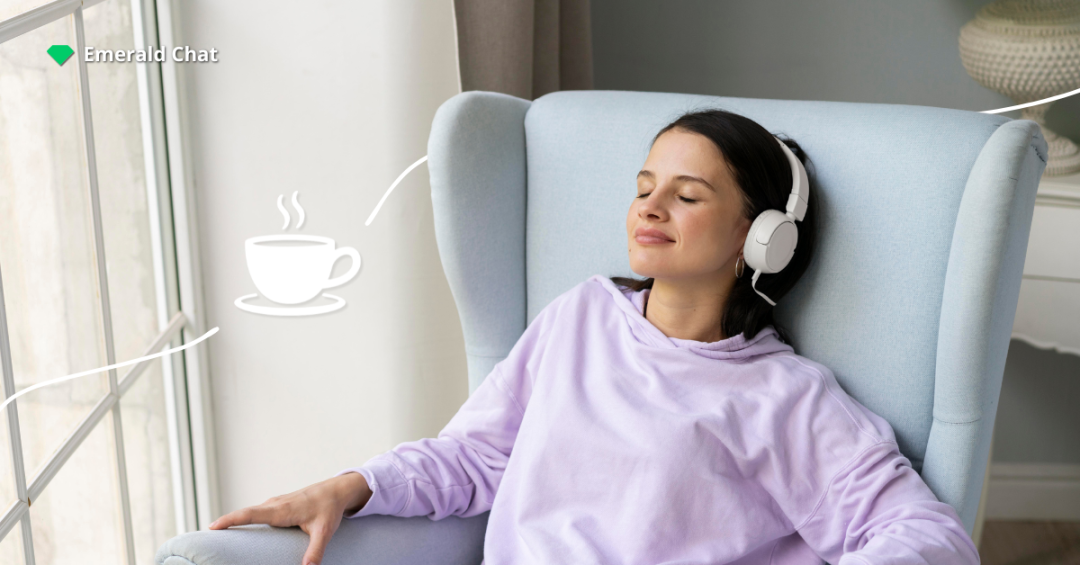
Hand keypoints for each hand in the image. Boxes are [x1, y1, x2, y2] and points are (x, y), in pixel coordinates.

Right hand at [208, 472, 372, 564]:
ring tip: (217, 533)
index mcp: (281, 509)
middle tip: (205, 535)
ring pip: (250, 512)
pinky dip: (245, 518)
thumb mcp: (324, 531)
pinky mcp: (278, 505)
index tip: (212, 526)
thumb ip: (315, 550)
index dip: (230, 520)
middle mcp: (274, 504)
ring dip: (234, 520)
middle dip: (225, 522)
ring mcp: (275, 503)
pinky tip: (239, 527)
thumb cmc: (329, 509)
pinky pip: (257, 512)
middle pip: (244, 513)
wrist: (337, 490)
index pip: (250, 514)